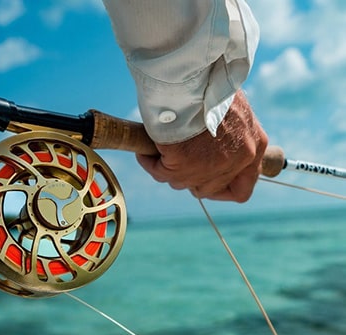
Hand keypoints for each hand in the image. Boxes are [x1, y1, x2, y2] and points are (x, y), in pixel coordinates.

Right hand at [136, 90, 267, 201]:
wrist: (191, 77)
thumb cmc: (209, 84)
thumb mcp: (232, 110)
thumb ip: (230, 136)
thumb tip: (211, 151)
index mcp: (255, 146)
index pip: (242, 189)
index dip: (221, 190)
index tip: (205, 181)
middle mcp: (238, 161)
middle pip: (207, 189)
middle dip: (189, 177)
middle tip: (177, 160)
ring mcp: (210, 166)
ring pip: (181, 183)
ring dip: (167, 168)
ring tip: (160, 148)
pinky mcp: (183, 165)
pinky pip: (159, 172)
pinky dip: (150, 162)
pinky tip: (146, 149)